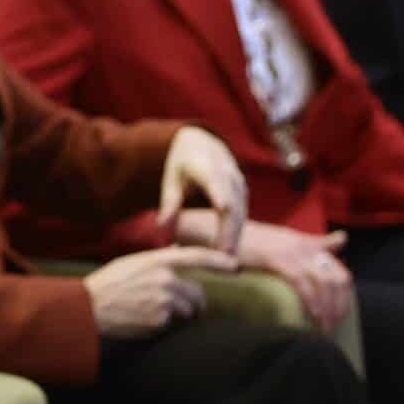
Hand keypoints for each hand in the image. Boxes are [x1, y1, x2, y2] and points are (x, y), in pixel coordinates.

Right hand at [82, 246, 237, 338]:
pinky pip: (172, 325)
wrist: (85, 310)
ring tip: (148, 314)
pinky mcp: (161, 320)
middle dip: (192, 304)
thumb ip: (156, 259)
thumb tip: (178, 250)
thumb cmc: (103, 286)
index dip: (220, 261)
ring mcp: (164, 299)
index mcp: (155, 260)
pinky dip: (161, 327)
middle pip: (197, 293)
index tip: (235, 266)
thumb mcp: (128, 264)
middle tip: (172, 309)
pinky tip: (141, 322)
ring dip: (176, 316)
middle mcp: (164, 278)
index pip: (196, 256)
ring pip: (187, 311)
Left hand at [159, 126, 246, 252]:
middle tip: (222, 254)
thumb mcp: (170, 178)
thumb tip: (160, 226)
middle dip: (229, 228)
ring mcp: (238, 181)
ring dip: (236, 234)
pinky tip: (230, 249)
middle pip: (231, 201)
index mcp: (205, 165)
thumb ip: (168, 201)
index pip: (214, 179)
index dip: (219, 192)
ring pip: (240, 211)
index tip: (222, 207)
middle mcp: (226, 172)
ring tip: (227, 258)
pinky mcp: (243, 191)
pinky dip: (237, 231)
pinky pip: (242, 213)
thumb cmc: (181, 164)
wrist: (203, 144)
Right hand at [237, 222, 353, 329]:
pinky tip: (313, 314)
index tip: (339, 316)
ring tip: (324, 327)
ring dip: (328, 308)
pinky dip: (311, 300)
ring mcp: (292, 251)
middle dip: (340, 306)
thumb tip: (343, 238)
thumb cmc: (250, 240)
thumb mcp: (287, 239)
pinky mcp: (276, 258)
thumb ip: (315, 242)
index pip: (341, 273)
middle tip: (333, 326)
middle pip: (337, 279)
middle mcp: (306, 247)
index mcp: (310, 245)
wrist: (220, 230)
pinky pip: (302, 282)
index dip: (345, 298)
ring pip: (324, 282)